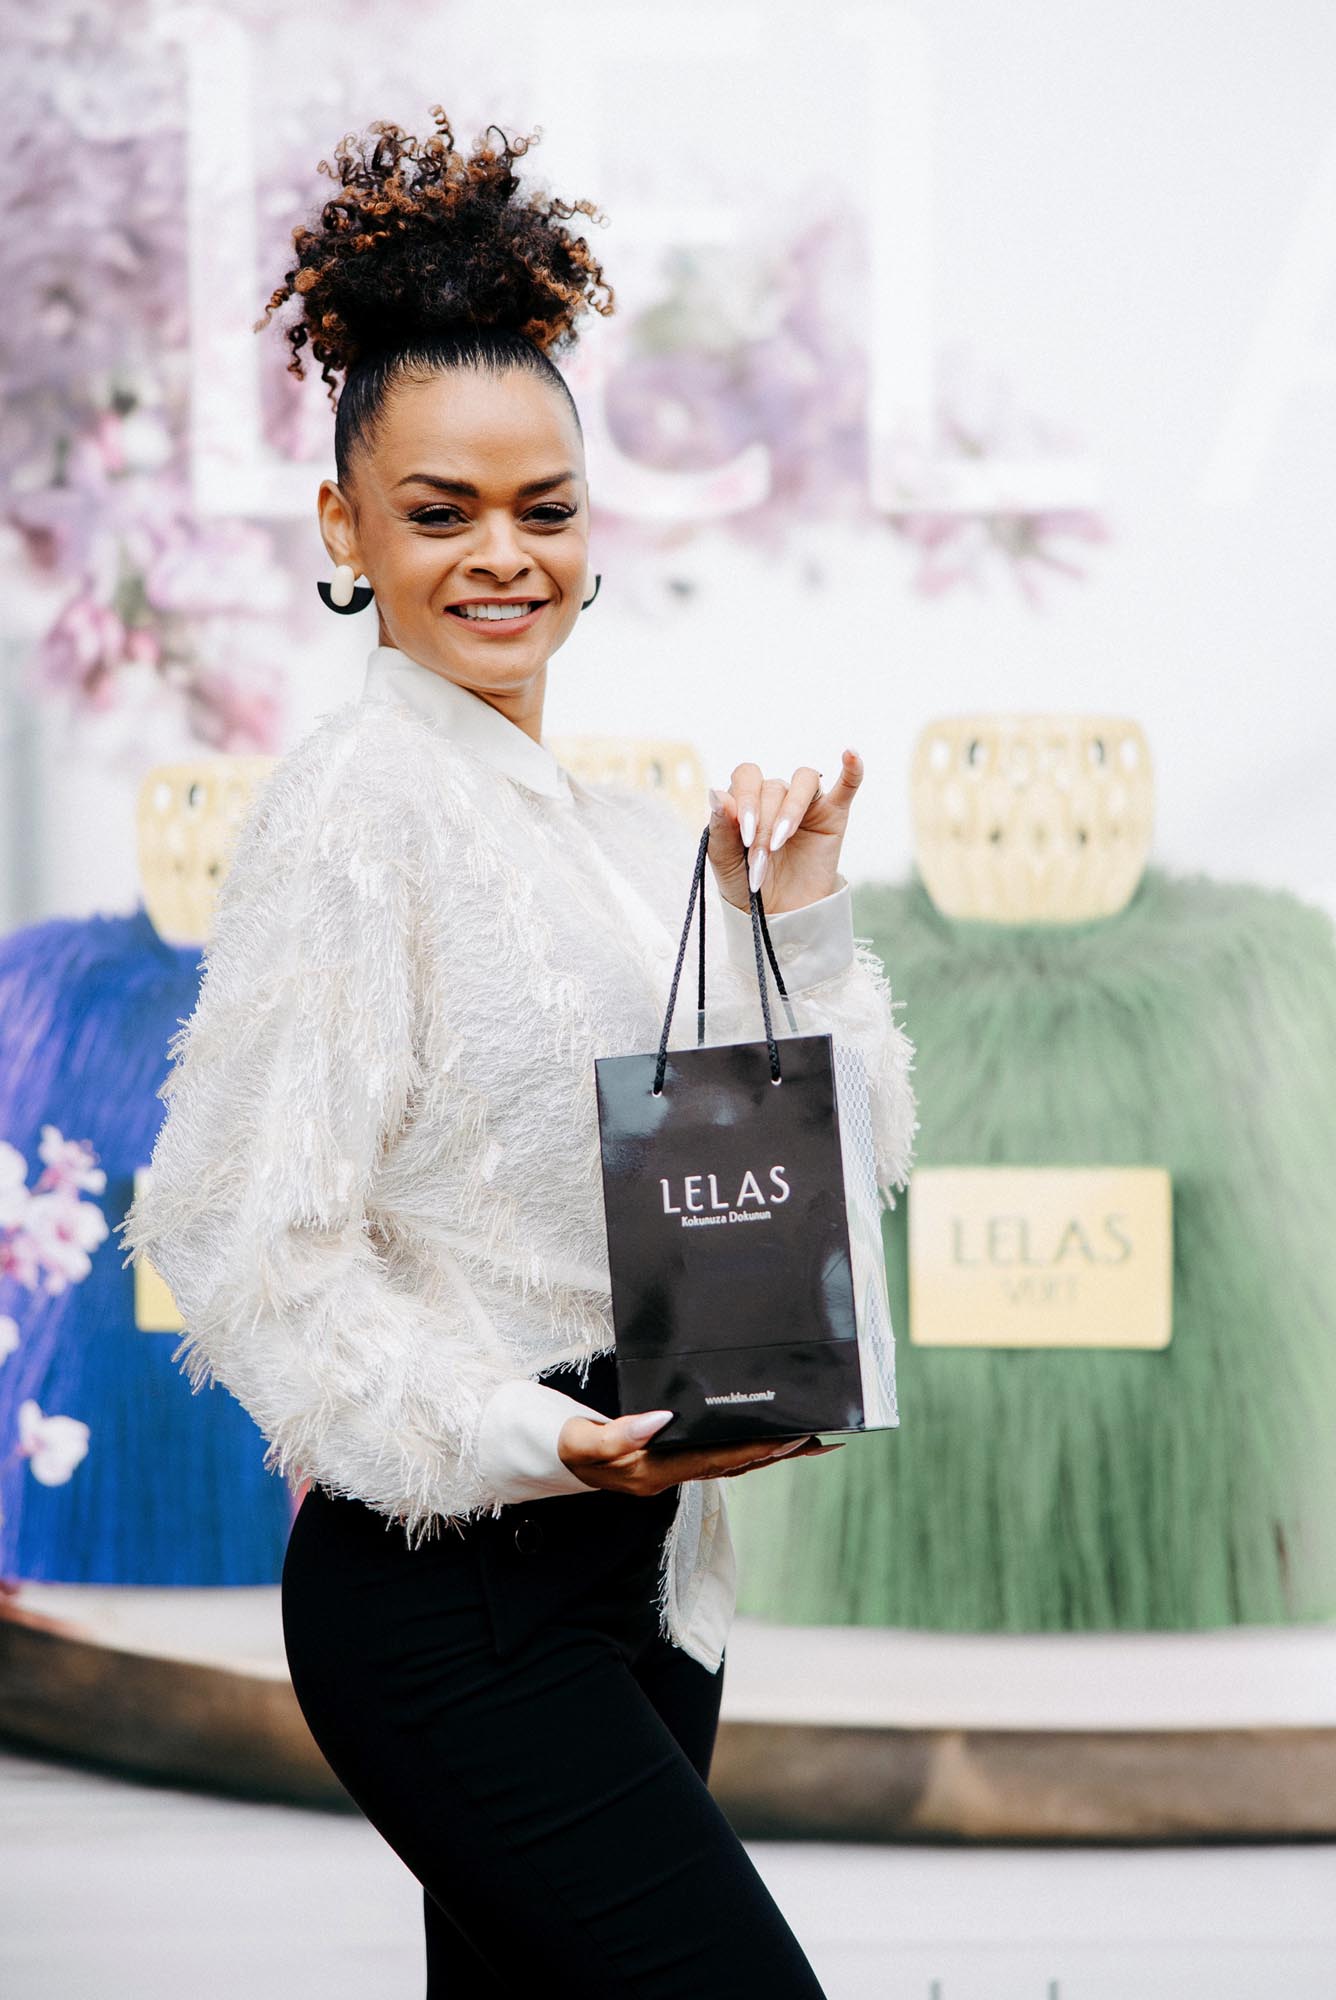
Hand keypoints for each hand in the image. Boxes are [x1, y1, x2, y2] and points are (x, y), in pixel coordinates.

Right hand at [557, 1410, 844, 1493]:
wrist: (558, 1457)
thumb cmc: (571, 1446)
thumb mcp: (585, 1442)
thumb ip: (619, 1434)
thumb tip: (661, 1419)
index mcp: (656, 1472)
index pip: (716, 1461)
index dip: (755, 1450)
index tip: (789, 1437)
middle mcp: (672, 1475)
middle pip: (736, 1465)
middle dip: (777, 1453)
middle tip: (819, 1438)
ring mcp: (675, 1470)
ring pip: (734, 1463)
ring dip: (771, 1453)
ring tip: (810, 1440)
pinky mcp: (675, 1459)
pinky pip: (722, 1456)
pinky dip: (750, 1448)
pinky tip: (770, 1438)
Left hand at [707, 747, 863, 912]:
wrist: (777, 916)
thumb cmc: (746, 884)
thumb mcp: (724, 860)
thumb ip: (720, 827)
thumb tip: (715, 792)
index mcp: (747, 799)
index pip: (746, 778)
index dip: (746, 801)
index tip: (746, 838)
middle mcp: (776, 795)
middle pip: (773, 787)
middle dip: (765, 824)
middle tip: (762, 858)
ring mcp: (806, 803)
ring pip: (803, 781)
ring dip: (790, 811)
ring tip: (782, 843)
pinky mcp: (833, 814)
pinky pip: (847, 784)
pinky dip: (852, 769)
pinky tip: (850, 755)